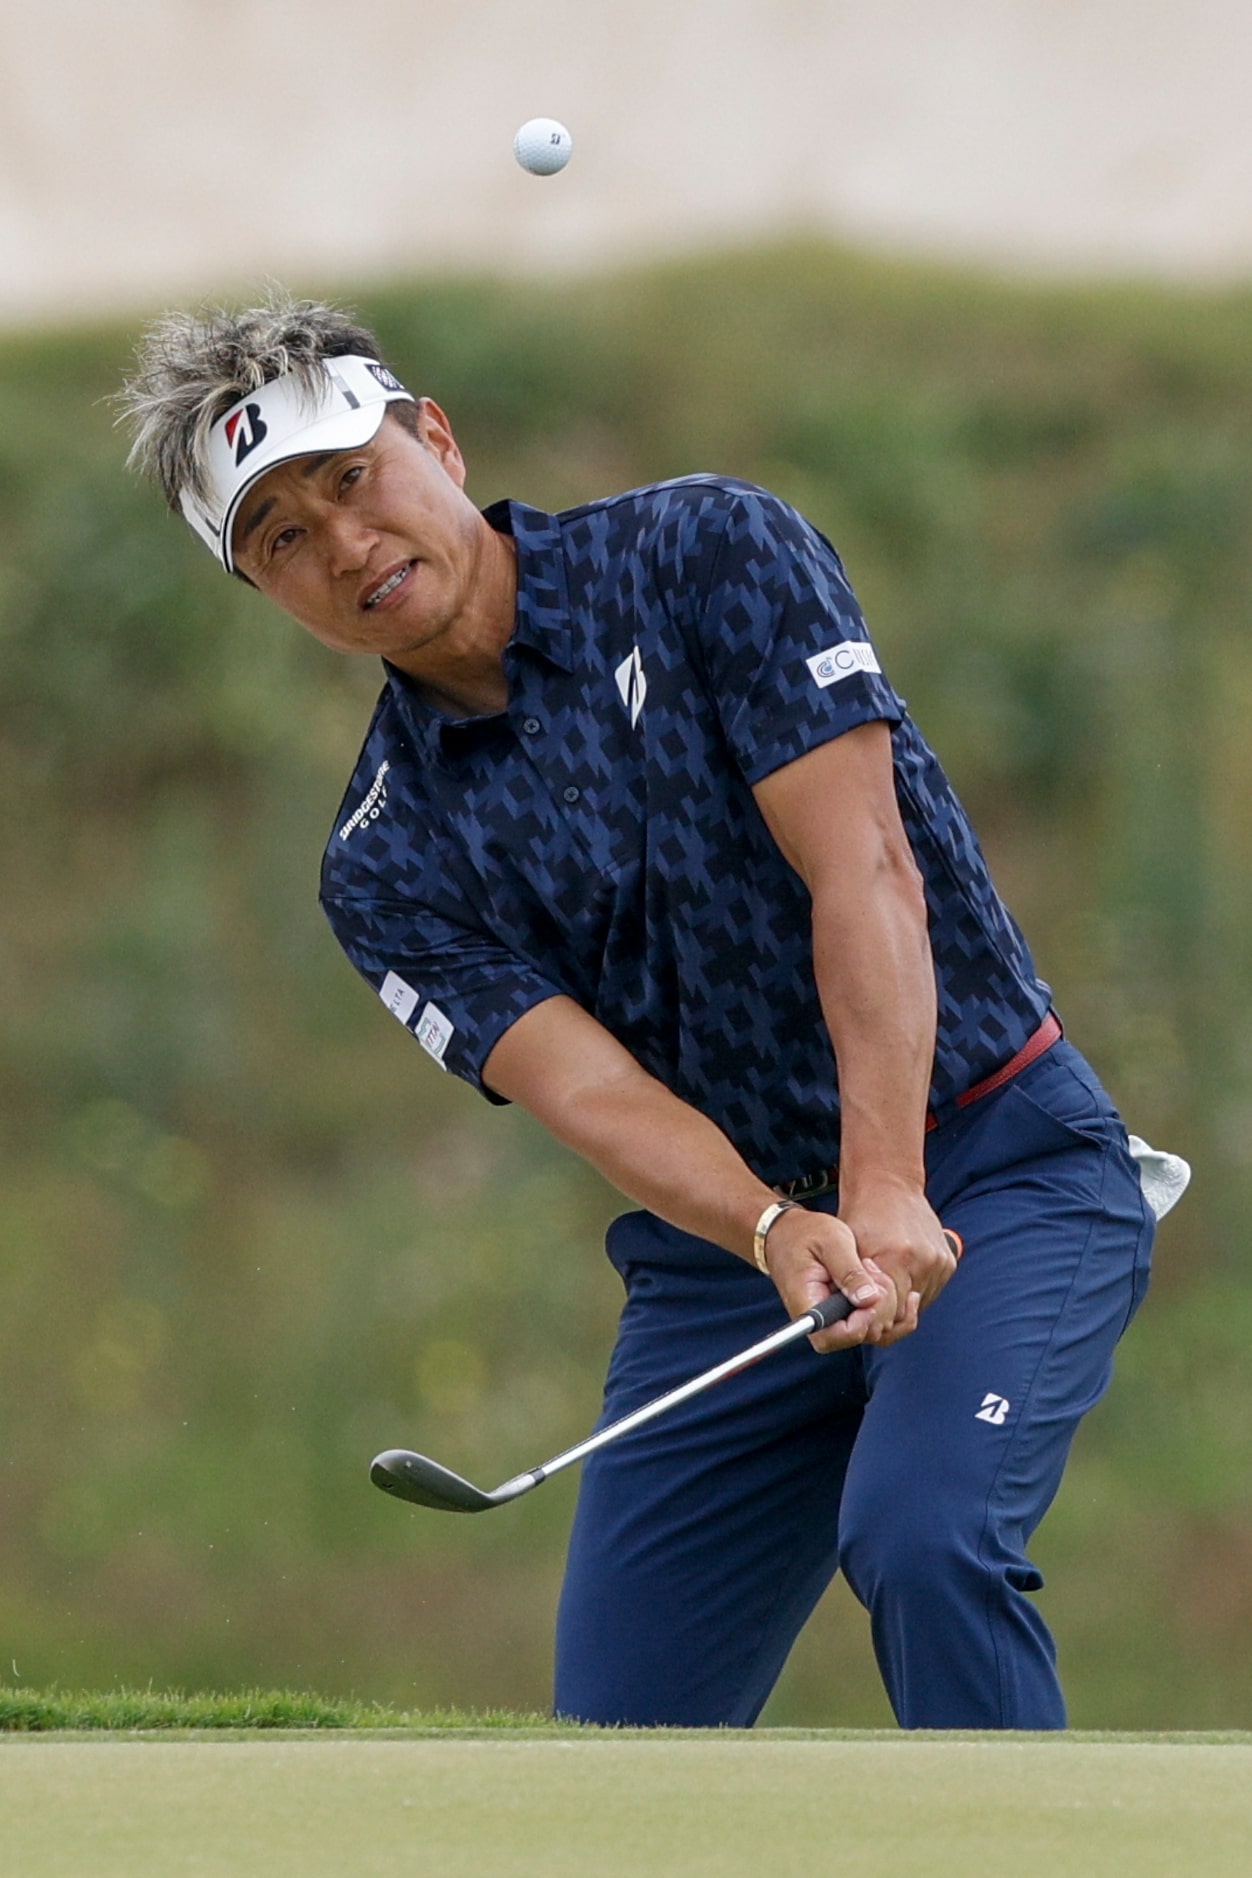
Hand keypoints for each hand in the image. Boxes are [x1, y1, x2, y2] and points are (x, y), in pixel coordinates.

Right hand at [761, 1206, 898, 1352]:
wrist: (788, 1233)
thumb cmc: (805, 1234)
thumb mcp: (830, 1241)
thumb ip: (850, 1271)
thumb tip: (869, 1300)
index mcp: (808, 1307)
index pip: (837, 1336)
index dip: (863, 1319)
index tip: (873, 1291)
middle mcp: (820, 1322)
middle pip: (860, 1335)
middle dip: (880, 1306)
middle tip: (872, 1270)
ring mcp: (834, 1320)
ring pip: (873, 1329)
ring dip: (886, 1302)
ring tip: (872, 1269)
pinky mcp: (845, 1314)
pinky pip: (874, 1322)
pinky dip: (890, 1306)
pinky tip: (890, 1285)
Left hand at [837, 1183, 959, 1344]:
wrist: (888, 1184)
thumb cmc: (862, 1215)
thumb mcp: (848, 1249)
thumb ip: (855, 1287)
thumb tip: (859, 1321)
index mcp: (896, 1257)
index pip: (889, 1313)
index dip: (874, 1318)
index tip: (862, 1315)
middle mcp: (923, 1260)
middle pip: (906, 1312)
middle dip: (886, 1314)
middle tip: (869, 1306)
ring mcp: (939, 1261)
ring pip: (919, 1304)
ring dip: (901, 1303)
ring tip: (884, 1286)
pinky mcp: (948, 1261)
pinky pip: (930, 1291)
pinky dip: (914, 1290)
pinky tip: (899, 1278)